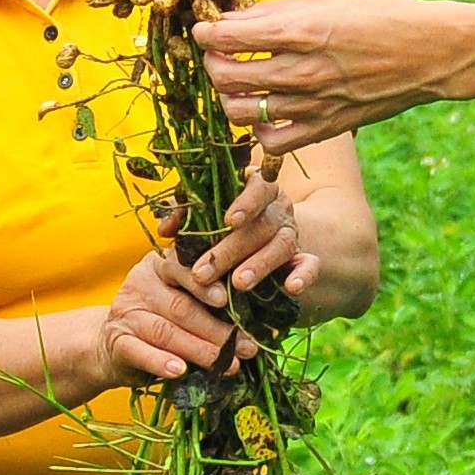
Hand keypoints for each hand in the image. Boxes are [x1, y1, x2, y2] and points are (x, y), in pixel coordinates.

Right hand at [104, 251, 244, 383]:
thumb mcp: (184, 300)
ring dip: (199, 350)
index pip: (184, 269)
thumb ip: (211, 302)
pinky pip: (139, 351)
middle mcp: (141, 284)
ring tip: (227, 364)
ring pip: (165, 331)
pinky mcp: (116, 341)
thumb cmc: (164, 319)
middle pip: (180, 306)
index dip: (205, 285)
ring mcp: (126, 312)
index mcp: (161, 265)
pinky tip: (179, 371)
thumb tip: (261, 322)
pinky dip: (160, 362)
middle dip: (216, 329)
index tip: (225, 299)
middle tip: (245, 347)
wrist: (114, 343)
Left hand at [188, 0, 461, 156]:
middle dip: (212, 64)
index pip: (227, 37)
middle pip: (225, 77)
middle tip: (219, 55)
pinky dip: (259, 129)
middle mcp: (302, 70)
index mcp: (301, 30)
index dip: (205, 33)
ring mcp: (312, 104)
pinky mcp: (325, 128)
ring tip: (239, 84)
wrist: (429, 53)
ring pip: (240, 112)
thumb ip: (275, 11)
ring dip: (229, 97)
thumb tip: (231, 19)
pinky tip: (266, 111)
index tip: (204, 30)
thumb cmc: (380, 17)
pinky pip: (271, 142)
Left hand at [189, 160, 315, 300]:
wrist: (261, 238)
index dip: (245, 203)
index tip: (229, 221)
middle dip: (230, 250)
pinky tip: (292, 288)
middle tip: (203, 273)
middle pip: (260, 225)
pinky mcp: (304, 257)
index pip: (256, 187)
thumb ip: (185, 215)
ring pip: (281, 245)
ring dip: (260, 265)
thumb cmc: (221, 221)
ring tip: (238, 284)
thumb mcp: (204, 214)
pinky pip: (310, 265)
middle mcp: (277, 207)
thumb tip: (164, 229)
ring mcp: (292, 232)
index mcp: (255, 186)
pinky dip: (303, 275)